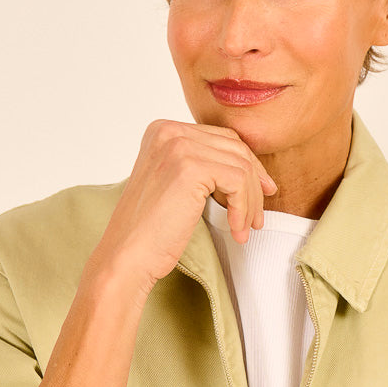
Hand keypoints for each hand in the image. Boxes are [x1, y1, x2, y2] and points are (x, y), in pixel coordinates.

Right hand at [85, 119, 278, 295]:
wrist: (127, 256)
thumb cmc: (150, 230)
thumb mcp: (176, 185)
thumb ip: (201, 165)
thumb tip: (249, 166)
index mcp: (162, 130)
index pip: (221, 138)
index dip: (247, 167)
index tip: (260, 193)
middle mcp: (168, 131)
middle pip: (235, 148)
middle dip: (254, 184)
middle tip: (258, 216)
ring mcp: (178, 146)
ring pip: (242, 166)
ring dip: (250, 202)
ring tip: (245, 229)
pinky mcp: (190, 167)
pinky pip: (238, 181)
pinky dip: (243, 208)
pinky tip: (236, 230)